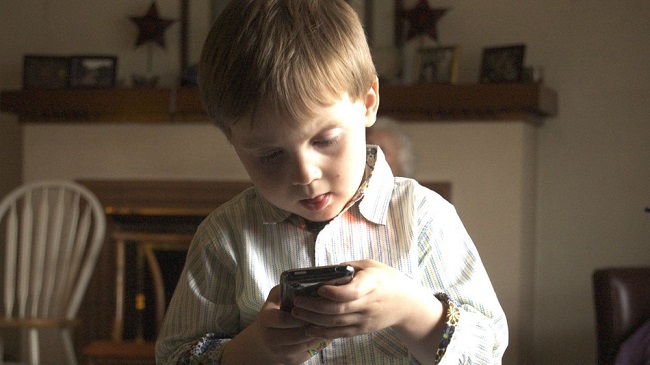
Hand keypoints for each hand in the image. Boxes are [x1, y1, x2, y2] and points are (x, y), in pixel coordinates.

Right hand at [221, 285, 328, 364]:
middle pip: (299, 333)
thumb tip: (300, 280)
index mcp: (266, 320)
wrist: (263, 344)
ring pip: (307, 343)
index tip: (314, 306)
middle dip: (315, 324)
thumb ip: (283, 289)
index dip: (302, 314)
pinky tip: (325, 331)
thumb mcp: (273, 300)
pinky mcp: (291, 361)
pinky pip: (310, 351)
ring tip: (331, 321)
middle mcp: (271, 338)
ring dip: (320, 332)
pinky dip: (319, 341)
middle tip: (330, 314)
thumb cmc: (272, 316)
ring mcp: (281, 352)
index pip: (285, 319)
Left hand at [289, 259, 442, 341]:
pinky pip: (340, 334)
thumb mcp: (371, 265)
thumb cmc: (387, 280)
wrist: (407, 304)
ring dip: (314, 319)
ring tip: (297, 313)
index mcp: (372, 284)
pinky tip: (309, 327)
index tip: (319, 288)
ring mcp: (365, 319)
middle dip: (314, 307)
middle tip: (297, 302)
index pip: (352, 291)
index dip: (334, 292)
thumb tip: (326, 270)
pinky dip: (323, 332)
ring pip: (336, 323)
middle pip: (338, 309)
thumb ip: (349, 266)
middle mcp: (368, 304)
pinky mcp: (362, 329)